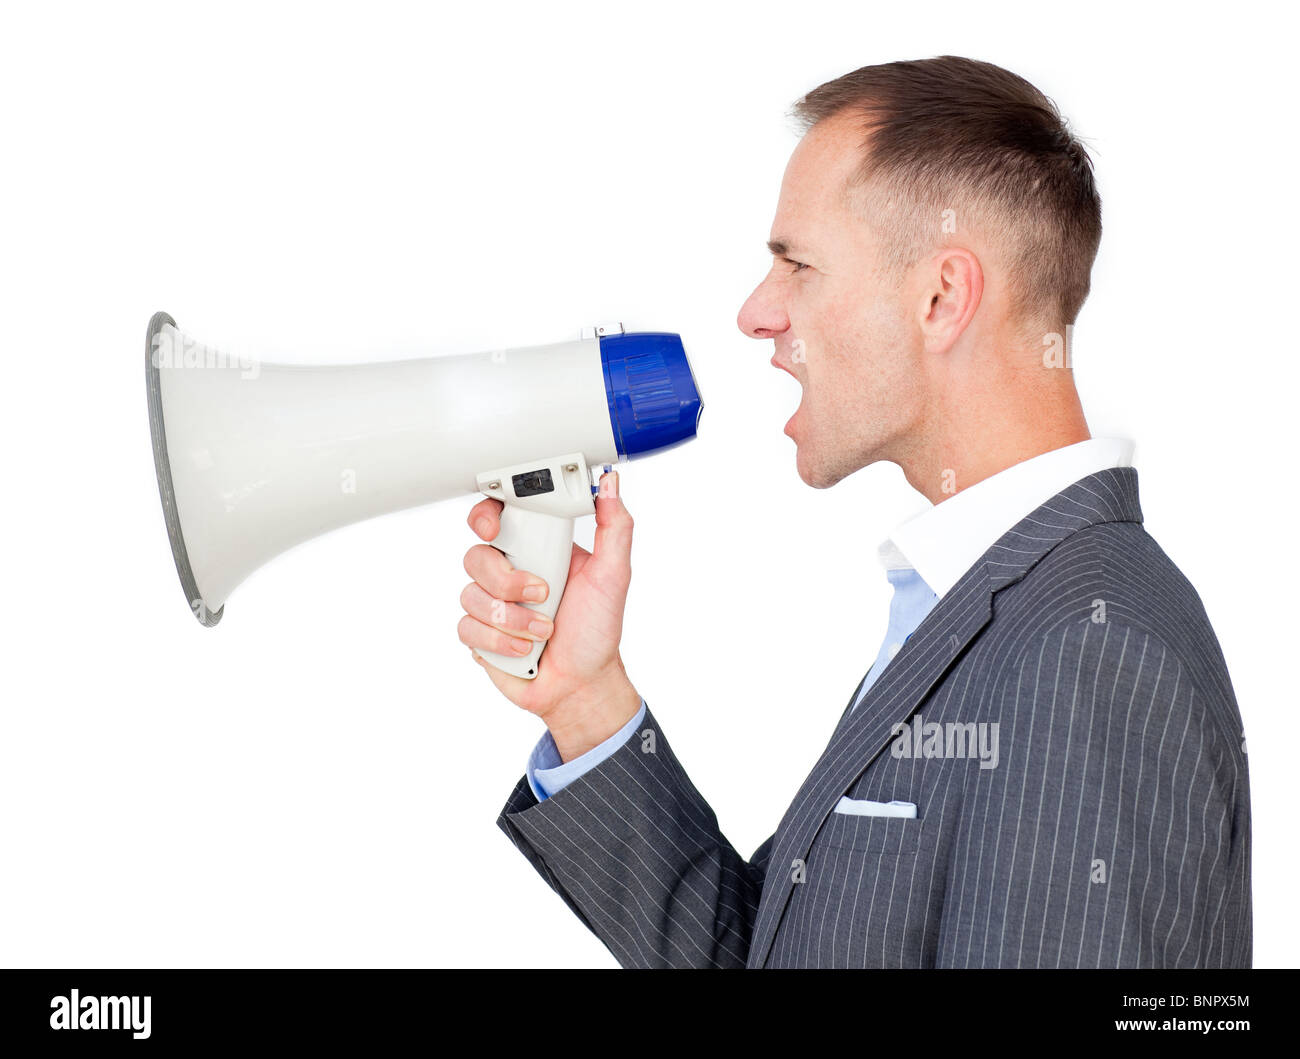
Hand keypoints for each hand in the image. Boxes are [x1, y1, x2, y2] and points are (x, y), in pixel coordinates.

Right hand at [459, 469, 640, 760]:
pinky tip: (524, 648)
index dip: (485, 517)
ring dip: (513, 618)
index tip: (494, 529)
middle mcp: (507, 572)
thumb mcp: (614, 574)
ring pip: (471, 595)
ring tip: (543, 630)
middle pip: (475, 556)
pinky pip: (467, 627)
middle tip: (541, 593)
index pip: (497, 517)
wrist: (582, 684)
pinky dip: (500, 641)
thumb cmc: (597, 630)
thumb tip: (611, 484)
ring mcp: (490, 604)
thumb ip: (615, 526)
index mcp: (535, 549)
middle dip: (507, 580)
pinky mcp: (478, 634)